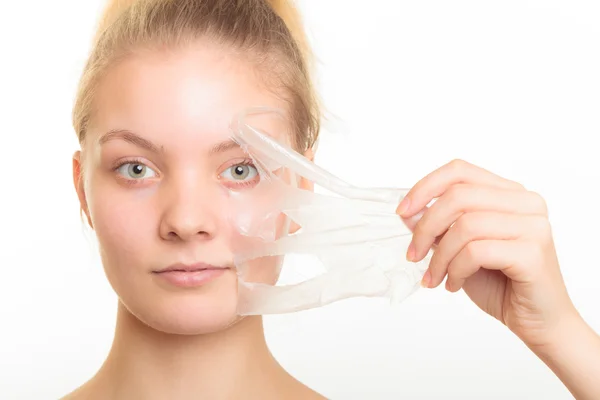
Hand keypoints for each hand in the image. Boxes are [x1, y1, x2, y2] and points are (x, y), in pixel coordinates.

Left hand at [397, 159, 577, 348]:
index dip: (425, 187)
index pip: (460, 171)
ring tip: (434, 277)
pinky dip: (456, 270)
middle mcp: (526, 202)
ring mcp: (533, 225)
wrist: (538, 321)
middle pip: (458, 196)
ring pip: (465, 225)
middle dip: (425, 227)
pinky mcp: (532, 252)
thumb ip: (439, 226)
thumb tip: (407, 212)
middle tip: (413, 255)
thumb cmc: (500, 283)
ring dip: (439, 256)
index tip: (402, 212)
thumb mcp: (459, 248)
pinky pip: (477, 251)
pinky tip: (453, 285)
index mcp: (509, 193)